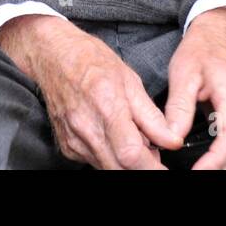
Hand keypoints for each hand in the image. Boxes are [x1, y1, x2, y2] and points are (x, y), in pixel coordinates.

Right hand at [0, 14, 184, 168]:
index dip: (152, 167)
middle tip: (153, 152)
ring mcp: (74, 140)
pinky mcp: (67, 147)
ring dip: (126, 163)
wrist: (53, 56)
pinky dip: (109, 157)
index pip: (131, 154)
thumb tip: (172, 140)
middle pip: (119, 169)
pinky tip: (113, 137)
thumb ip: (151, 116)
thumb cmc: (91, 60)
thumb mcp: (130, 80)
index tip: (164, 166)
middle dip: (142, 167)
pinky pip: (94, 161)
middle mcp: (86, 129)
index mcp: (107, 107)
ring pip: (107, 167)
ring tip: (133, 138)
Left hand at [164, 6, 225, 168]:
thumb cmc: (200, 50)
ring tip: (206, 174)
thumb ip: (179, 105)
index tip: (197, 172)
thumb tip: (172, 136)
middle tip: (195, 177)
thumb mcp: (184, 72)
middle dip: (221, 170)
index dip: (216, 160)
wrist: (218, 34)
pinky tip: (225, 170)